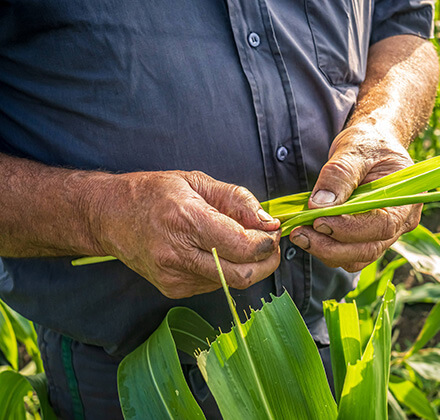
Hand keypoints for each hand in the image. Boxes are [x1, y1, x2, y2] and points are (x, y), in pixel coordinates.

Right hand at [86, 171, 280, 298]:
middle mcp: (178, 254)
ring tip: (240, 242)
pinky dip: (225, 270)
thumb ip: (238, 200)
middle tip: (270, 244)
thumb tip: (269, 222)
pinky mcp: (172, 289)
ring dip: (247, 265)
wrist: (108, 216)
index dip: (267, 243)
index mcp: (186, 220)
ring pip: (231, 282)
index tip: (273, 232)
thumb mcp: (197, 181)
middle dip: (267, 262)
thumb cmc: (154, 193)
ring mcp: (173, 277)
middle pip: (242, 275)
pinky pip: (215, 285)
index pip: (242, 246)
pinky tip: (215, 251)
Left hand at [289, 125, 421, 271]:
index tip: (318, 220)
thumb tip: (319, 205)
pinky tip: (308, 234)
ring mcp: (385, 234)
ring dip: (326, 251)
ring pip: (357, 257)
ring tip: (299, 234)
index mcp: (406, 199)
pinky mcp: (367, 238)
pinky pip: (349, 254)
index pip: (381, 225)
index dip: (349, 228)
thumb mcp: (353, 150)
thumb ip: (339, 175)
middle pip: (369, 249)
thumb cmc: (369, 143)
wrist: (372, 145)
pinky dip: (327, 249)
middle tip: (299, 233)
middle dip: (332, 247)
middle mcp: (401, 223)